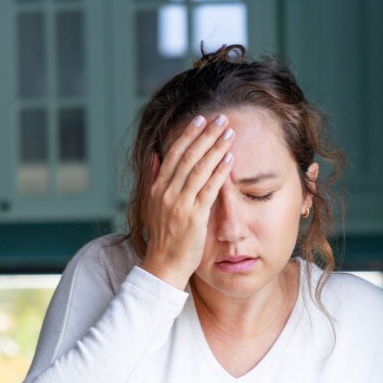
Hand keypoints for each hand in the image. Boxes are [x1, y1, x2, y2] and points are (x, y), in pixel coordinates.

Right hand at [139, 113, 236, 289]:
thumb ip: (153, 178)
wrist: (164, 264)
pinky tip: (230, 159)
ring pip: (199, 169)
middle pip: (188, 156)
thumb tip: (155, 155)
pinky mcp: (194, 216)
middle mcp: (166, 192)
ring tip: (229, 133)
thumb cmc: (163, 236)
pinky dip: (220, 172)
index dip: (187, 134)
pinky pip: (209, 189)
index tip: (201, 119)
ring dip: (216, 148)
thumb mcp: (152, 204)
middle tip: (221, 118)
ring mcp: (179, 204)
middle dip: (206, 135)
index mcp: (156, 187)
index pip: (173, 153)